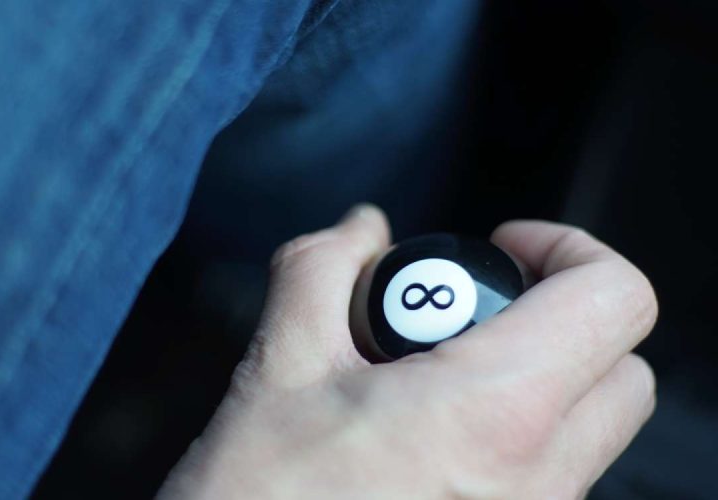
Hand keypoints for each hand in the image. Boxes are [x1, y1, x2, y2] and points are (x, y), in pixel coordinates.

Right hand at [157, 205, 657, 499]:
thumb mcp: (278, 367)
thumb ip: (323, 269)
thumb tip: (360, 229)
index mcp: (491, 414)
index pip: (615, 300)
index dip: (570, 248)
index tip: (506, 251)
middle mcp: (538, 483)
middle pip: (622, 369)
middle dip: (561, 319)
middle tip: (474, 315)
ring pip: (591, 431)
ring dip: (537, 382)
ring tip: (436, 383)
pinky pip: (553, 478)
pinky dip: (515, 438)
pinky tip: (430, 441)